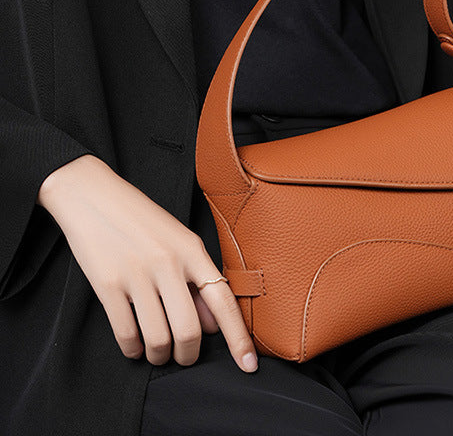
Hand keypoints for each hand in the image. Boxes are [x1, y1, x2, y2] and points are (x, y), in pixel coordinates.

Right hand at [37, 154, 258, 372]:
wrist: (93, 196)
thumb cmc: (141, 219)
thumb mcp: (178, 240)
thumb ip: (197, 280)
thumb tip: (214, 324)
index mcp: (193, 250)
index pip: (224, 301)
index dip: (238, 337)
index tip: (249, 364)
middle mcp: (169, 263)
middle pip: (189, 331)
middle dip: (188, 355)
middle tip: (183, 357)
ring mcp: (138, 274)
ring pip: (158, 338)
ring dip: (159, 356)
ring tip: (157, 353)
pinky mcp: (108, 284)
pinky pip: (126, 334)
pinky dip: (133, 349)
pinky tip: (135, 345)